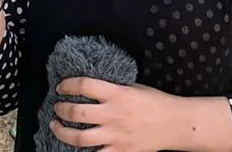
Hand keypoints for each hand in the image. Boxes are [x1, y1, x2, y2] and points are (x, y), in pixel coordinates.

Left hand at [49, 79, 182, 151]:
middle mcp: (113, 115)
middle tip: (57, 106)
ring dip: (62, 131)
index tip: (62, 87)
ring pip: (78, 137)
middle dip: (61, 108)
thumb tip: (91, 86)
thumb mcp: (134, 87)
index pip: (84, 86)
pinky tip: (74, 147)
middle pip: (76, 112)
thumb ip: (113, 87)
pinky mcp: (119, 151)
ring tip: (57, 125)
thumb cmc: (156, 103)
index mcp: (118, 94)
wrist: (175, 124)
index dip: (68, 85)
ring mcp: (115, 135)